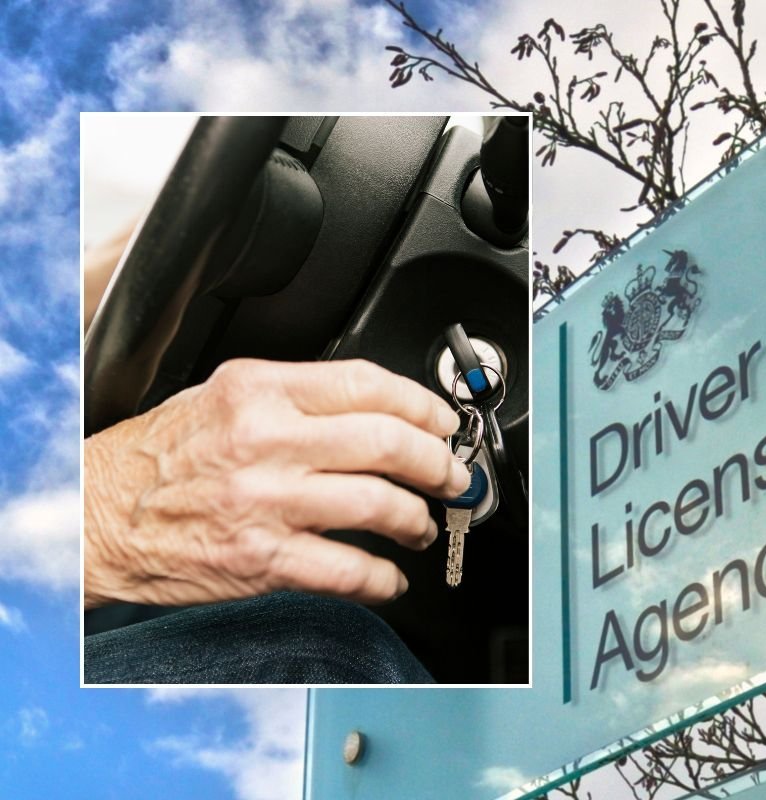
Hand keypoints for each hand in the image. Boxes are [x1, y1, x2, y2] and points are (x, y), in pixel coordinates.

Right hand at [84, 358, 469, 608]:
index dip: (423, 404)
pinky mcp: (262, 560)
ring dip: (418, 519)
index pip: (367, 385)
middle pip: (388, 443)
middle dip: (437, 463)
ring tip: (422, 524)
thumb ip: (297, 397)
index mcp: (260, 392)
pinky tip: (391, 577)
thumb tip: (376, 408)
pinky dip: (383, 578)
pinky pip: (348, 571)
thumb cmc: (159, 457)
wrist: (97, 515)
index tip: (443, 422)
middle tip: (452, 475)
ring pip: (379, 506)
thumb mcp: (224, 397)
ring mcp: (266, 502)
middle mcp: (266, 441)